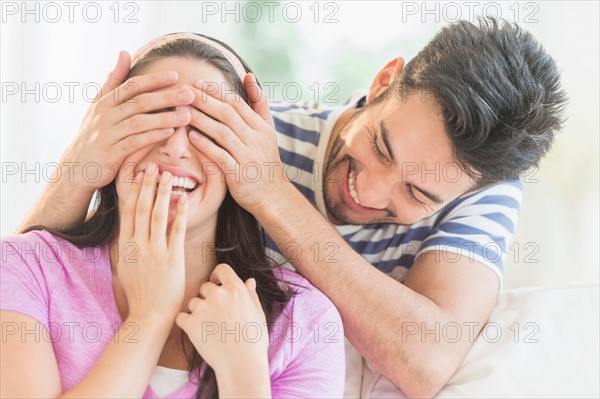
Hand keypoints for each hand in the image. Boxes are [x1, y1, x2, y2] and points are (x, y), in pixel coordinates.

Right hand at [57, 51, 194, 194]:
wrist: (76, 168)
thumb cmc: (94, 134)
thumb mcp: (99, 105)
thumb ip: (114, 81)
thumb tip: (124, 52)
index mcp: (104, 102)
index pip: (132, 86)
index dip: (154, 80)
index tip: (176, 76)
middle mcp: (105, 116)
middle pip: (139, 102)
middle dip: (166, 97)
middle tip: (189, 95)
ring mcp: (106, 135)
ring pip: (139, 122)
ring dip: (165, 117)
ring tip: (187, 116)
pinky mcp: (110, 154)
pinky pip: (134, 143)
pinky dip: (152, 136)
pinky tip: (169, 133)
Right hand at [115, 164, 187, 320]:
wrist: (149, 314)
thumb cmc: (141, 292)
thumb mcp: (127, 266)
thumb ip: (130, 246)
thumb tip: (129, 229)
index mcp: (127, 245)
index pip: (128, 211)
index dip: (134, 190)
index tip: (138, 173)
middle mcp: (139, 245)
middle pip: (142, 208)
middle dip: (147, 185)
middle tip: (152, 165)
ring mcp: (155, 251)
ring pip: (158, 215)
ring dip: (162, 193)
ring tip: (168, 175)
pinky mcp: (172, 258)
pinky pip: (176, 231)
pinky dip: (180, 214)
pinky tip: (184, 199)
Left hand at [175, 264, 268, 373]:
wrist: (242, 364)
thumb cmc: (254, 341)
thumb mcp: (258, 314)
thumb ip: (250, 295)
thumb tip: (249, 281)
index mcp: (236, 289)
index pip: (221, 269)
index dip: (217, 276)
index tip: (217, 284)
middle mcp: (218, 294)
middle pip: (204, 287)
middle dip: (207, 298)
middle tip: (215, 315)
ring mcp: (203, 308)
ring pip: (193, 302)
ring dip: (197, 311)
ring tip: (209, 327)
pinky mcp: (191, 324)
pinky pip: (181, 317)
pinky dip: (186, 324)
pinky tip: (197, 332)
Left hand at [185, 73, 294, 214]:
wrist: (272, 195)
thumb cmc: (265, 161)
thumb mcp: (267, 130)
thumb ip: (258, 103)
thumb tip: (249, 76)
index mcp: (261, 127)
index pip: (236, 103)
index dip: (216, 92)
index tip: (197, 83)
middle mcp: (255, 139)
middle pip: (227, 114)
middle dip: (204, 101)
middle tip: (184, 92)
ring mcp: (247, 156)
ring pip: (222, 133)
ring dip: (201, 120)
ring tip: (182, 111)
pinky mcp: (239, 174)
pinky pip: (220, 156)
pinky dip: (206, 146)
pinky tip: (191, 137)